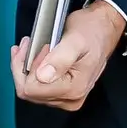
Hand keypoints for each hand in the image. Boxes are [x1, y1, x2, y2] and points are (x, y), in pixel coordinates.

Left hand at [12, 1, 126, 110]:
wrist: (103, 29)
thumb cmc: (92, 32)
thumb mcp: (75, 40)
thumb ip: (60, 59)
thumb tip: (42, 76)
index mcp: (73, 89)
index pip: (31, 89)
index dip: (26, 67)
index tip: (33, 47)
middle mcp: (71, 98)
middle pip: (28, 90)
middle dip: (23, 65)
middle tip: (30, 44)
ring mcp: (67, 97)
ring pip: (30, 88)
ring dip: (26, 65)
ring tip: (32, 45)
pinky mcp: (63, 92)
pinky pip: (37, 86)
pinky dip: (31, 68)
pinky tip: (33, 53)